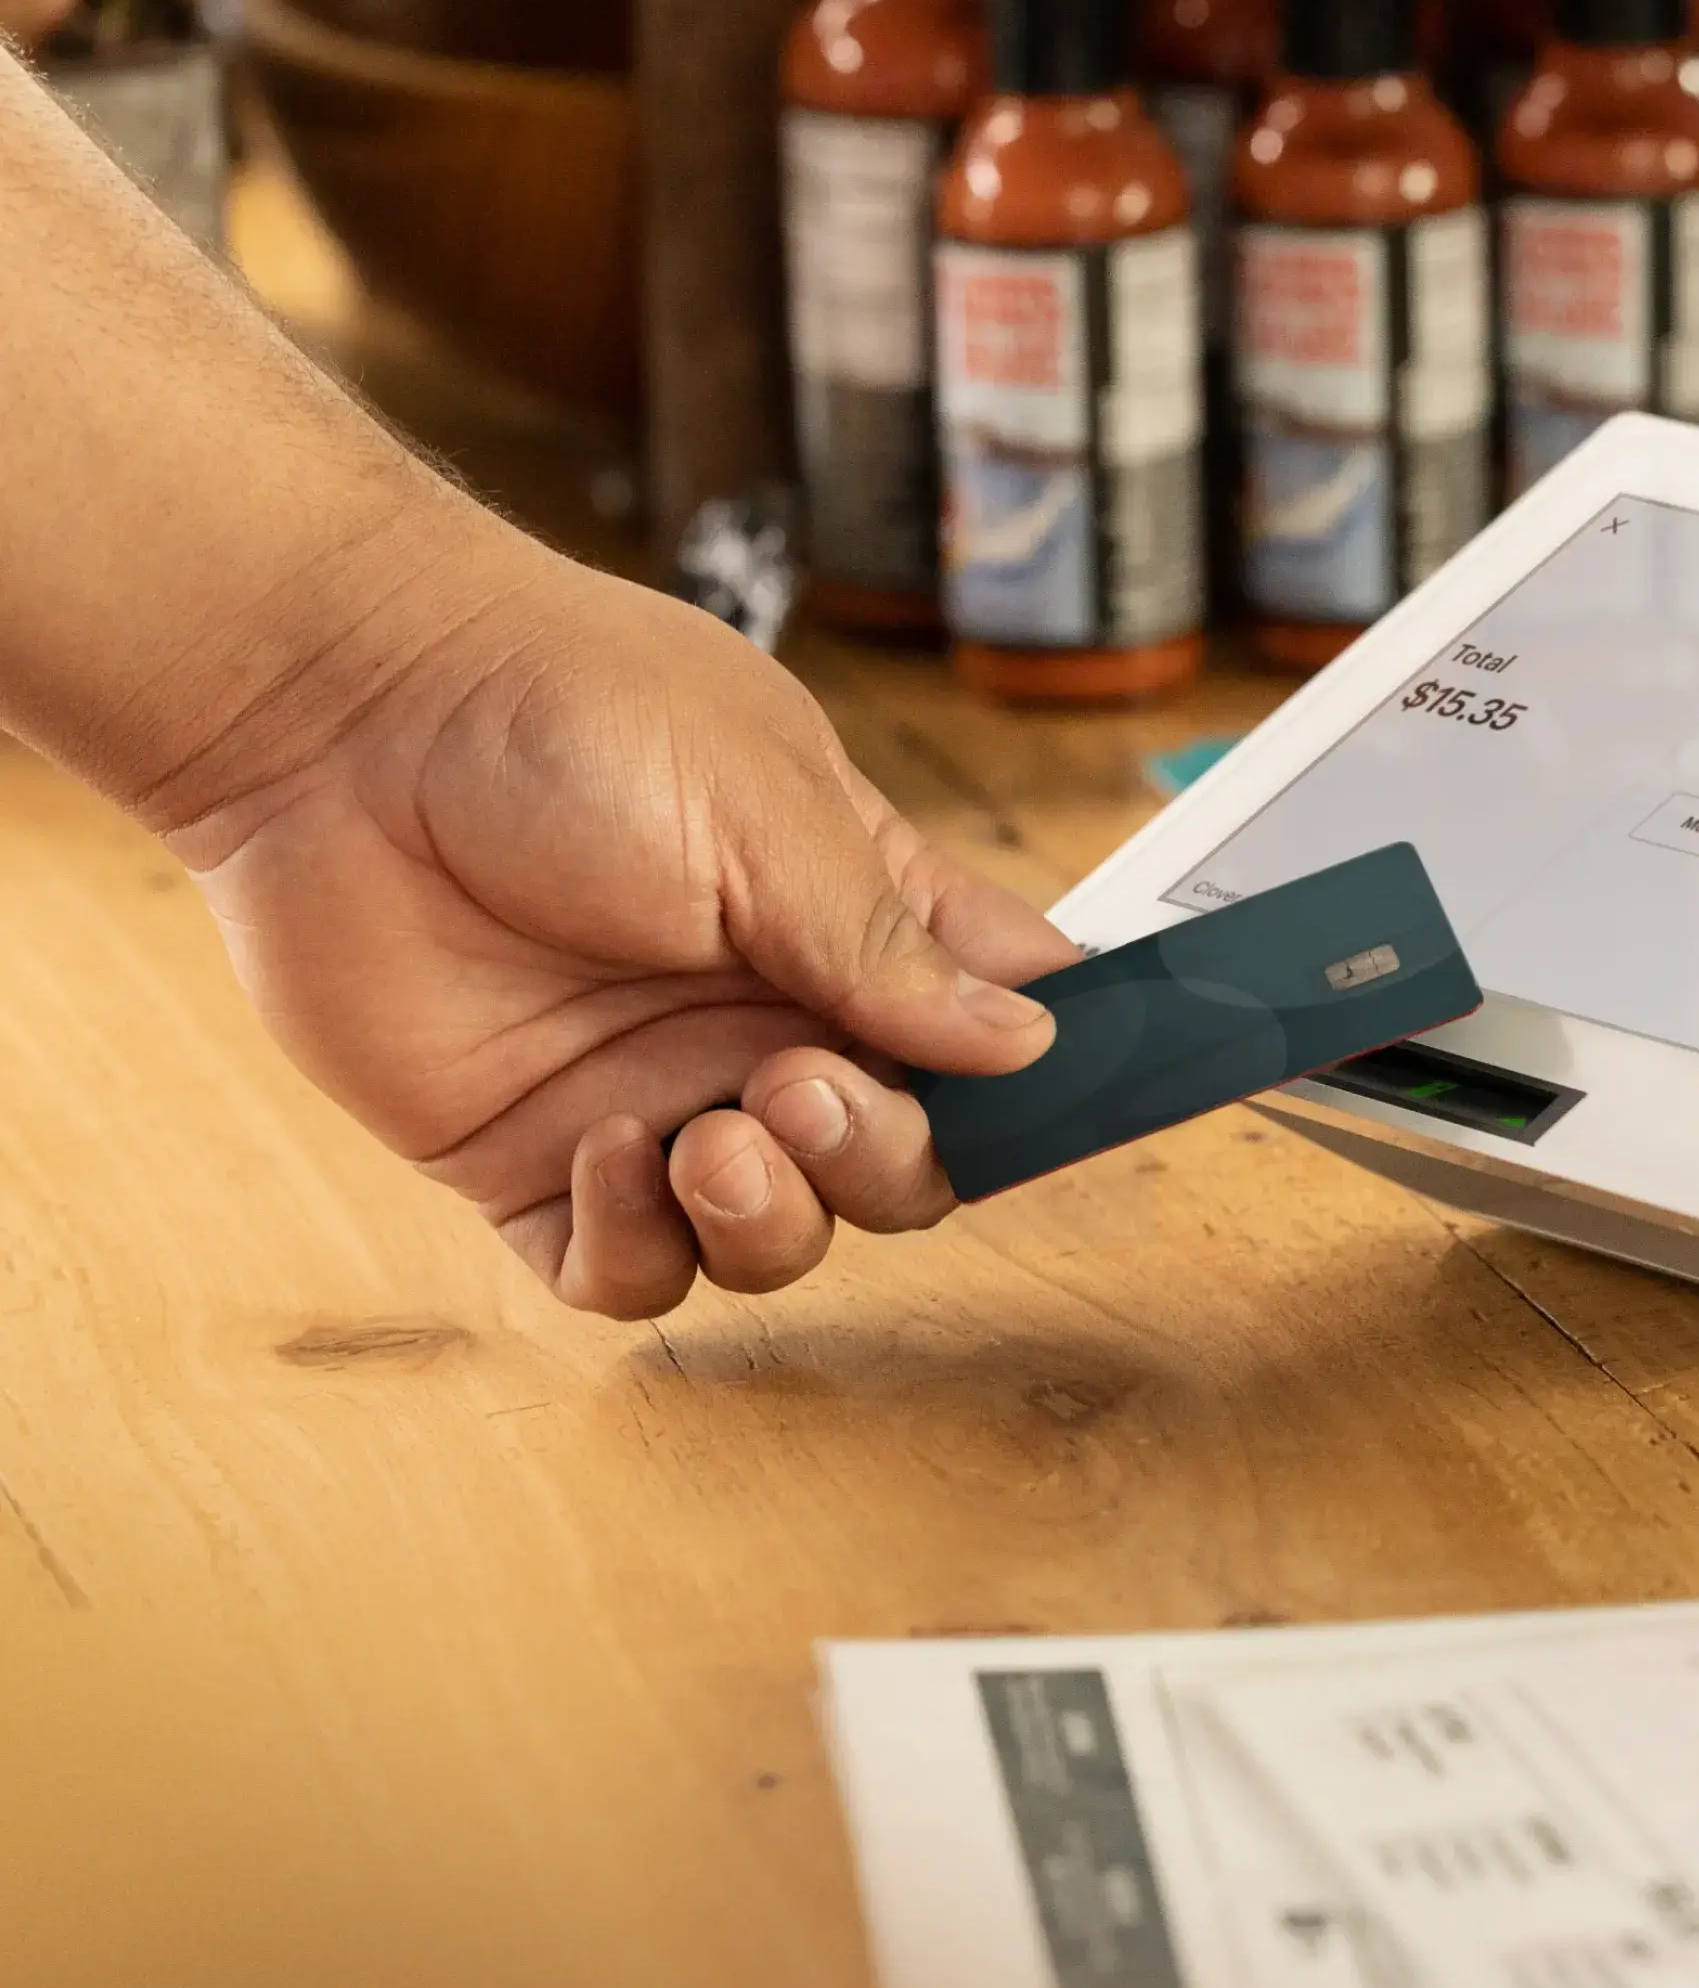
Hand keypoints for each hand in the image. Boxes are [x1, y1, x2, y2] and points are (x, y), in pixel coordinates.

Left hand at [162, 532, 1075, 1317]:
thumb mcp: (762, 809)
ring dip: (777, 1219)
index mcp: (852, 915)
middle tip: (803, 1084)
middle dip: (887, 1156)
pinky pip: (630, 1273)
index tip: (1068, 1101)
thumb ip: (888, 942)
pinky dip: (641, 1245)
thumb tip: (1030, 1042)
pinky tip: (606, 1153)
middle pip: (902, 1162)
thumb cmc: (567, 713)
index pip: (990, 1019)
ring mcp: (659, 1092)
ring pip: (782, 1239)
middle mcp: (769, 1016)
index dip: (1041, 1072)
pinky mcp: (539, 1161)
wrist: (341, 720)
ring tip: (714, 1132)